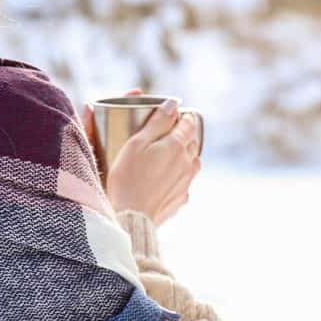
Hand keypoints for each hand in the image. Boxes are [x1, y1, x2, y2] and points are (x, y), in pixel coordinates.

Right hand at [82, 89, 200, 226]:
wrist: (131, 217)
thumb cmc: (128, 178)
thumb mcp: (137, 143)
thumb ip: (157, 121)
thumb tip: (173, 104)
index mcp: (178, 145)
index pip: (189, 123)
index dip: (183, 116)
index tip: (174, 116)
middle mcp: (188, 163)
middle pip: (192, 142)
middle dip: (182, 135)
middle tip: (165, 135)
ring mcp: (187, 183)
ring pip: (191, 162)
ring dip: (183, 156)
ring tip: (165, 157)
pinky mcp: (181, 199)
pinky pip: (184, 182)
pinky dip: (177, 177)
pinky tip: (162, 180)